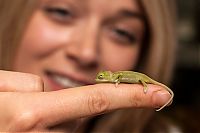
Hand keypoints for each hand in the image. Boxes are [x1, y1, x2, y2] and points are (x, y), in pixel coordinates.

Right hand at [0, 70, 169, 130]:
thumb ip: (29, 86)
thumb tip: (49, 92)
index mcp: (31, 115)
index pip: (97, 99)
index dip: (130, 96)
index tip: (158, 94)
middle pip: (68, 109)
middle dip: (55, 103)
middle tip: (22, 107)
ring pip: (58, 120)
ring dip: (43, 114)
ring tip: (15, 116)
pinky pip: (51, 128)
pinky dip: (43, 122)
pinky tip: (23, 121)